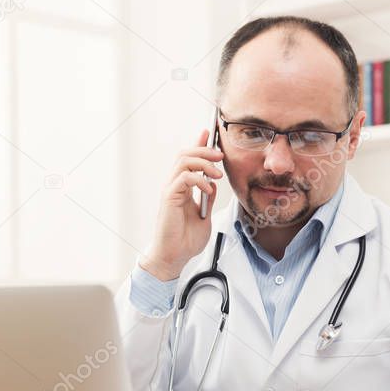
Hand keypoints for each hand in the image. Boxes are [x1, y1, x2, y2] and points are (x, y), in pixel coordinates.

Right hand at [139, 129, 223, 280]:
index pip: (188, 159)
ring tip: (217, 173)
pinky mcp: (169, 198)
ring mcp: (170, 190)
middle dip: (203, 150)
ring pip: (183, 161)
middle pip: (184, 154)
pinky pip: (183, 178)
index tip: (209, 133)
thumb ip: (207, 197)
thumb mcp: (205, 214)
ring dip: (203, 162)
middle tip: (220, 155)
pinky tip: (208, 189)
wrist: (174, 257)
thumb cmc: (186, 240)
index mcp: (182, 188)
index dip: (198, 144)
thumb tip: (213, 182)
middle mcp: (174, 185)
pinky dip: (199, 179)